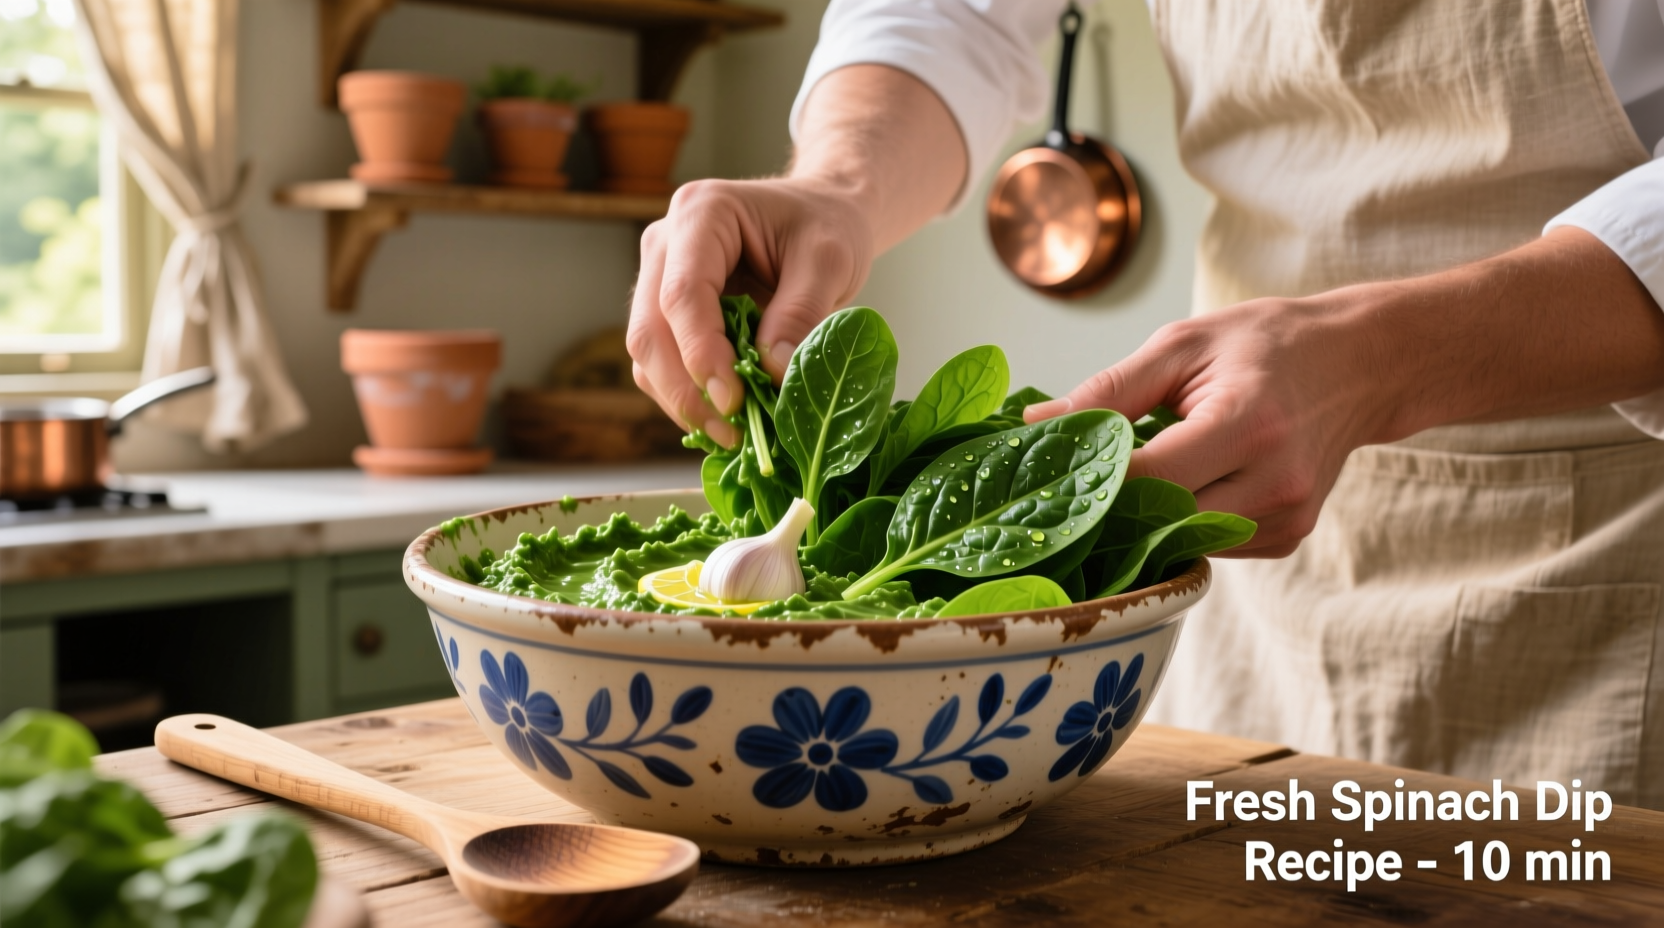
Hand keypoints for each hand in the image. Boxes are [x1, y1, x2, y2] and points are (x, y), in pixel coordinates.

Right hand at [627, 64, 969, 448]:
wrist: (822, 215)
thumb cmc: (826, 226)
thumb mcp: (828, 261)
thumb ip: (801, 313)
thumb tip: (772, 373)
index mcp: (701, 213)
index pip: (683, 294)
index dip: (701, 353)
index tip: (733, 401)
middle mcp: (666, 243)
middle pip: (650, 330)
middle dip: (685, 391)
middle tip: (730, 433)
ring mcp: (658, 278)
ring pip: (647, 355)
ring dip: (682, 401)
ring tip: (731, 435)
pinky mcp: (667, 312)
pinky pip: (662, 364)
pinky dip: (688, 397)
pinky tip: (724, 420)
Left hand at [1023, 227, 1663, 557]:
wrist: (1361, 364)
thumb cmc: (1265, 344)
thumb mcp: (1181, 345)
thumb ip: (1107, 391)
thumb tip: (1032, 429)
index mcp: (1247, 422)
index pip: (1148, 476)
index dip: (1093, 480)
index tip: (1052, 471)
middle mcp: (1275, 480)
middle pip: (1161, 520)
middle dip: (1111, 505)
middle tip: (1071, 484)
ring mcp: (1287, 517)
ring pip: (1182, 540)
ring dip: (1146, 517)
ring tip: (1132, 474)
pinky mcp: (1288, 538)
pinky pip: (1210, 545)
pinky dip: (1183, 522)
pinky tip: (1183, 486)